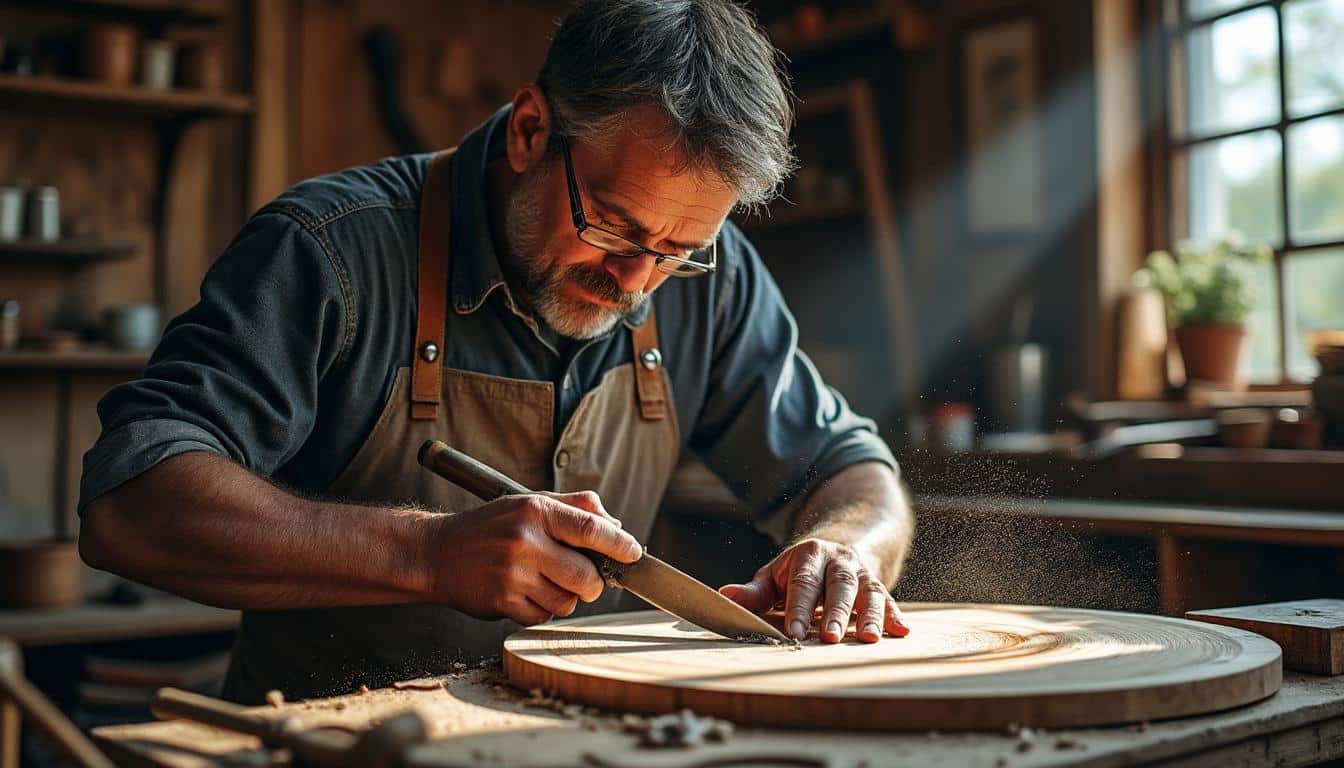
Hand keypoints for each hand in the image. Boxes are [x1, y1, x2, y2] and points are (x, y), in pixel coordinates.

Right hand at [430, 491, 641, 625]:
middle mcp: (524, 541)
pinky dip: (542, 610)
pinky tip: (525, 593)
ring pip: (567, 601)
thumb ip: (573, 508)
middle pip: (587, 576)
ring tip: (545, 582)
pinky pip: (544, 616)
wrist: (436, 553)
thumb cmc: (490, 527)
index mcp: (535, 511)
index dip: (620, 544)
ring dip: (566, 598)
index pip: (591, 529)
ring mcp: (512, 574)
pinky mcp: (501, 602)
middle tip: (587, 580)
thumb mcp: (528, 502)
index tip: (635, 553)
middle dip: (594, 584)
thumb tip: (614, 524)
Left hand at [719, 538, 908, 642]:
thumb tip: (725, 596)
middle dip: (834, 612)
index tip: (794, 632)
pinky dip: (894, 615)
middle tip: (829, 638)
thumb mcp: (775, 575)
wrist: (841, 544)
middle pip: (838, 585)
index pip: (803, 582)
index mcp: (809, 555)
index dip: (798, 607)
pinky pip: (888, 599)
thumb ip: (755, 591)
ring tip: (868, 638)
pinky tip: (900, 631)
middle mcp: (839, 561)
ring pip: (868, 591)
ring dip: (869, 615)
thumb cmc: (799, 571)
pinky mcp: (878, 585)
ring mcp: (861, 572)